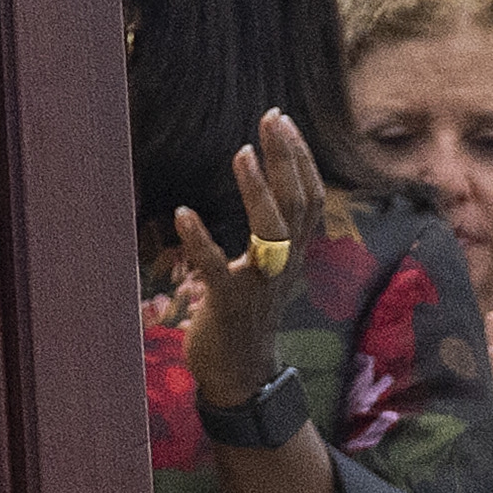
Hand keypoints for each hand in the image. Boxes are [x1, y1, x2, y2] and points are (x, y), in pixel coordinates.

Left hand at [155, 99, 334, 369]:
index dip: (300, 159)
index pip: (309, 199)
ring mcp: (259, 286)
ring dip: (257, 192)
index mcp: (292, 255)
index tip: (283, 120)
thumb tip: (269, 183)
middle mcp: (283, 266)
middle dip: (286, 159)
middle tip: (271, 119)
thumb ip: (272, 233)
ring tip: (241, 152)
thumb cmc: (247, 312)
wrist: (240, 374)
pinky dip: (200, 241)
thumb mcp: (268, 267)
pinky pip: (216, 270)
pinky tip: (183, 213)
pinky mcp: (229, 305)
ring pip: (271, 235)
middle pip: (297, 206)